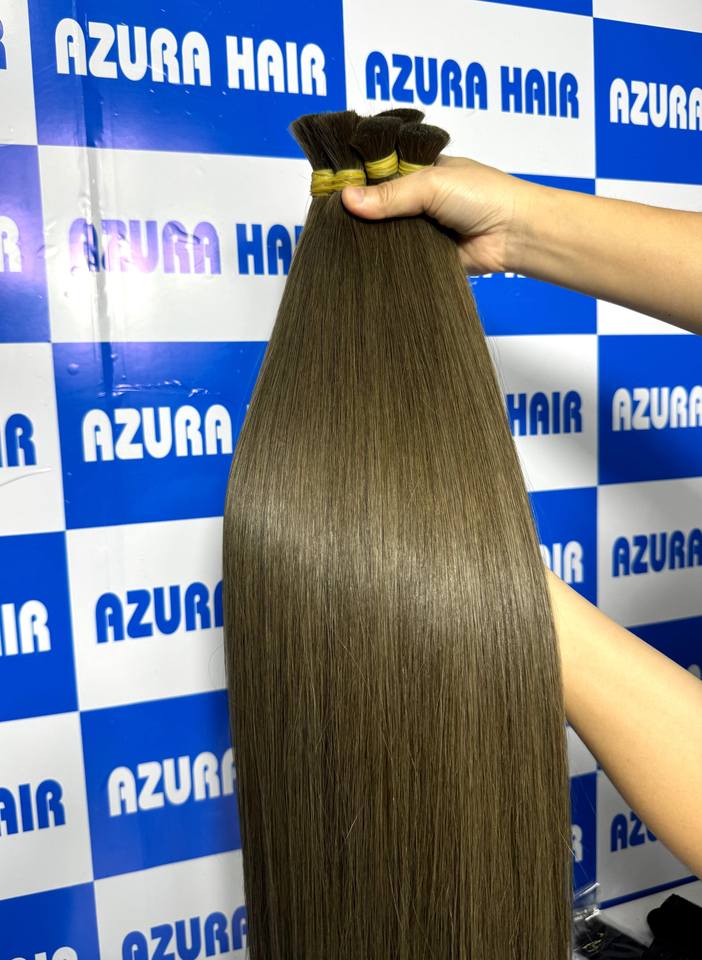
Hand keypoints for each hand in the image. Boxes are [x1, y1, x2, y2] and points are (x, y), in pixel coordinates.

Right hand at [341, 156, 529, 275]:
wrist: (514, 235)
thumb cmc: (485, 196)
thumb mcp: (431, 183)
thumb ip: (390, 194)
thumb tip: (347, 199)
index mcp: (418, 168)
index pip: (376, 170)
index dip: (354, 178)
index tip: (327, 187)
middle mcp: (417, 196)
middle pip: (376, 203)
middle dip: (359, 211)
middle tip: (331, 218)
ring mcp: (420, 226)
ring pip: (383, 232)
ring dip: (371, 236)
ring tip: (342, 239)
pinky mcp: (423, 254)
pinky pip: (396, 256)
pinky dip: (385, 258)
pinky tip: (365, 259)